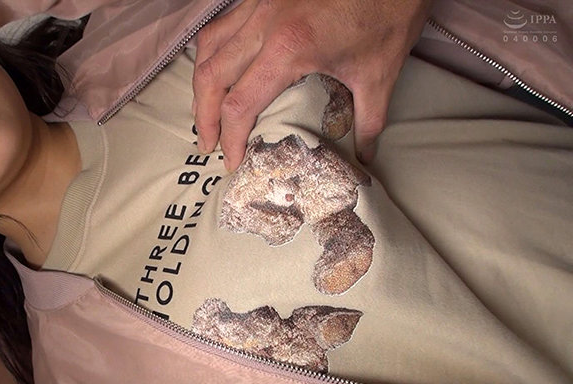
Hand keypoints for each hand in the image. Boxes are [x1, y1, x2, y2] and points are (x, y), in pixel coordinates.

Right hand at [193, 0, 432, 169]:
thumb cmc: (388, 13)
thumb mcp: (380, 73)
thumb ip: (367, 120)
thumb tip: (363, 154)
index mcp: (288, 48)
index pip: (240, 104)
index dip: (231, 138)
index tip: (233, 160)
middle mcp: (264, 24)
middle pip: (212, 77)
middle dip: (204, 117)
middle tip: (208, 144)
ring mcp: (259, 5)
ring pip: (209, 48)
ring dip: (202, 84)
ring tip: (205, 111)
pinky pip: (223, 25)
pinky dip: (212, 51)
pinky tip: (218, 68)